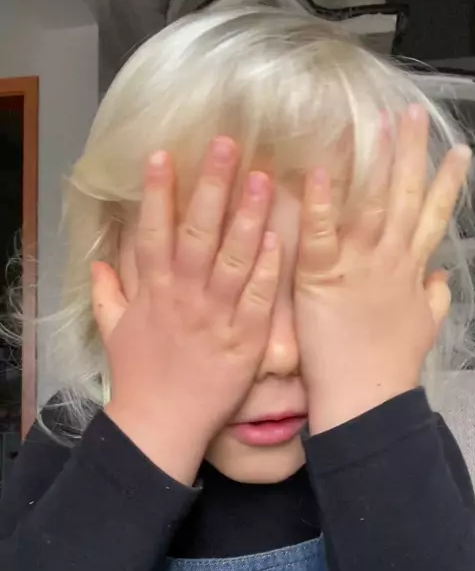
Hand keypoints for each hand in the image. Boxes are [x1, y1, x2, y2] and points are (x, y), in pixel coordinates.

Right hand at [92, 138, 280, 483]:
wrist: (162, 425)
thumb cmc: (140, 377)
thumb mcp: (114, 332)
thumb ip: (106, 294)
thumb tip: (97, 263)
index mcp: (154, 292)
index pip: (154, 233)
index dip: (158, 193)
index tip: (164, 154)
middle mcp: (185, 297)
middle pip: (199, 235)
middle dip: (212, 188)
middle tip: (228, 145)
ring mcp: (217, 318)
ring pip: (233, 260)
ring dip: (248, 218)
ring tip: (261, 178)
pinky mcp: (245, 341)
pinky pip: (257, 300)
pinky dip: (267, 271)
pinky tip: (280, 239)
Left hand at [295, 104, 471, 432]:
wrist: (366, 398)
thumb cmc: (391, 366)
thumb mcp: (424, 327)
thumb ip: (435, 297)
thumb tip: (444, 276)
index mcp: (411, 269)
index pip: (434, 216)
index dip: (446, 183)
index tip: (458, 151)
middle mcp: (391, 259)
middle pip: (406, 197)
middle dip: (413, 154)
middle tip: (415, 114)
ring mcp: (359, 266)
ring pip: (371, 204)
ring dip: (376, 163)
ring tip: (379, 123)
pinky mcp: (322, 278)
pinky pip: (322, 235)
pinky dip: (320, 204)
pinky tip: (319, 171)